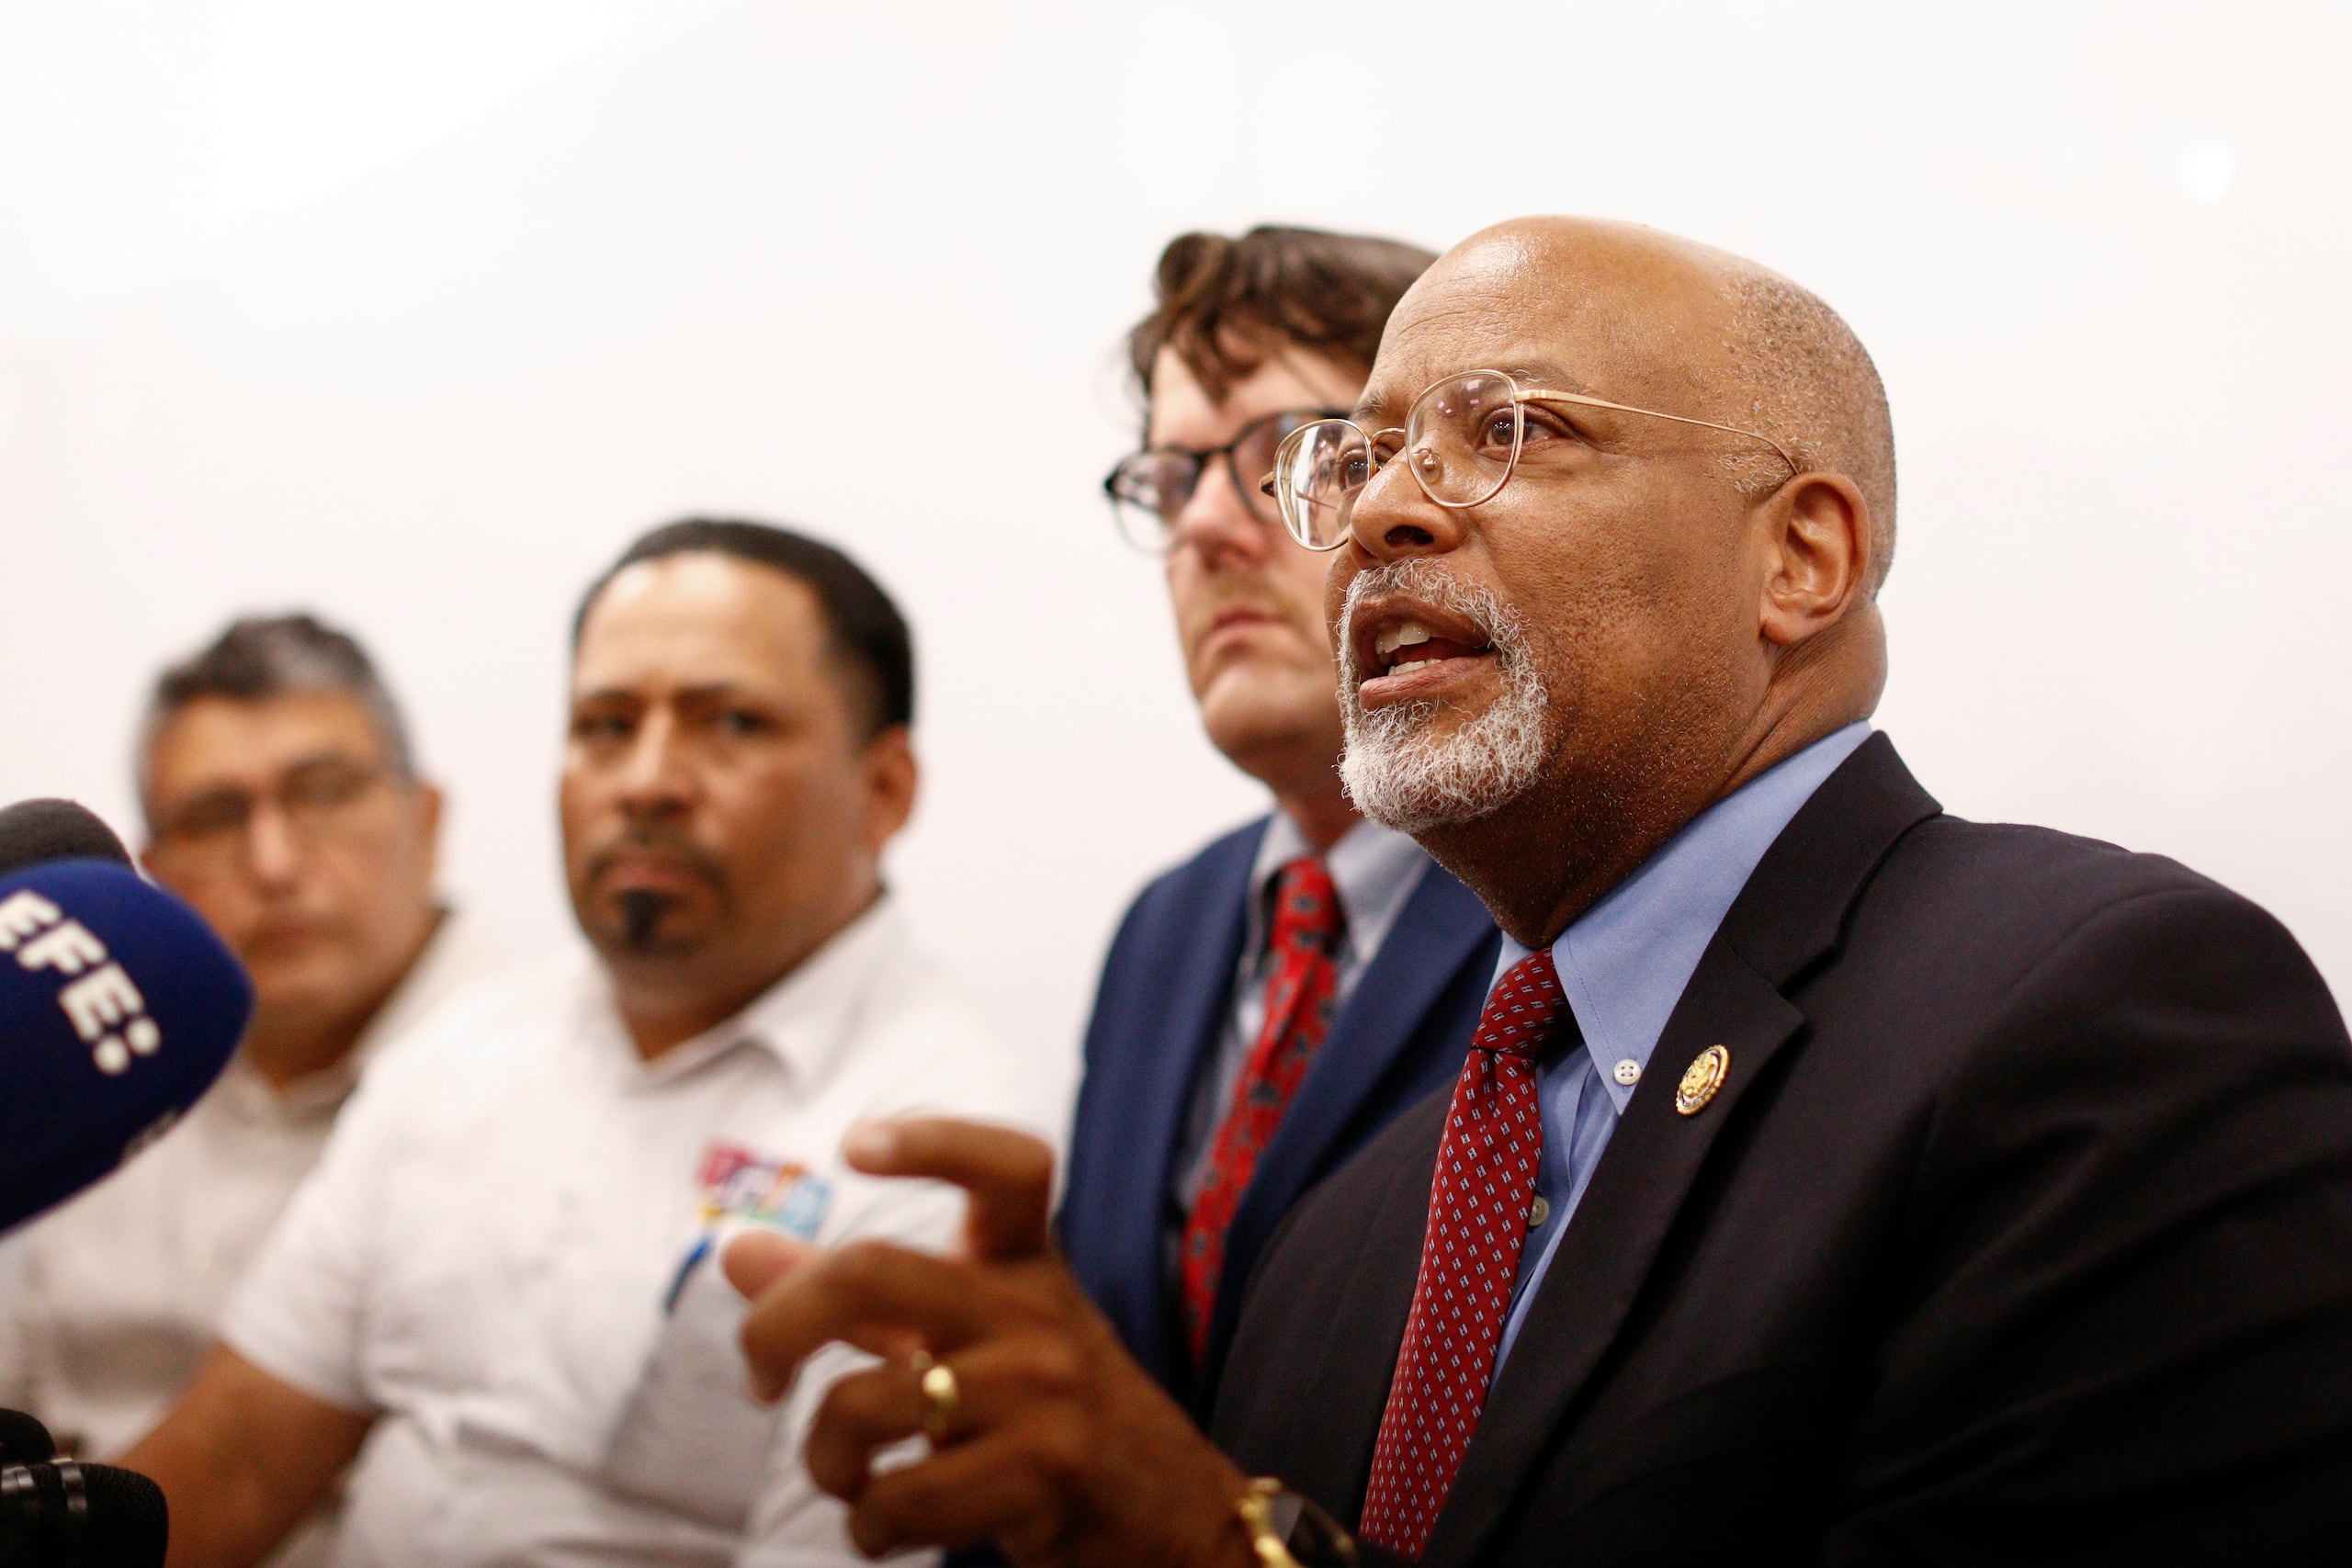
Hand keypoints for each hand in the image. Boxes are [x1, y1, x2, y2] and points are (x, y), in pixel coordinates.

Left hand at [724, 1118, 1256, 1566]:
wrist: (1173, 1516)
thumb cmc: (1047, 1416)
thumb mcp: (967, 1339)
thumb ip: (857, 1299)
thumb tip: (737, 1251)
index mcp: (1025, 1264)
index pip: (1006, 1168)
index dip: (933, 1141)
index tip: (855, 1148)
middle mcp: (1037, 1313)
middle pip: (874, 1269)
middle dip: (777, 1324)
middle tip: (759, 1376)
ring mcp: (1045, 1392)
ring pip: (864, 1405)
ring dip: (826, 1461)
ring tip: (847, 1479)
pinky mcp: (1046, 1475)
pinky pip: (901, 1498)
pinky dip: (868, 1526)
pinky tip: (886, 1527)